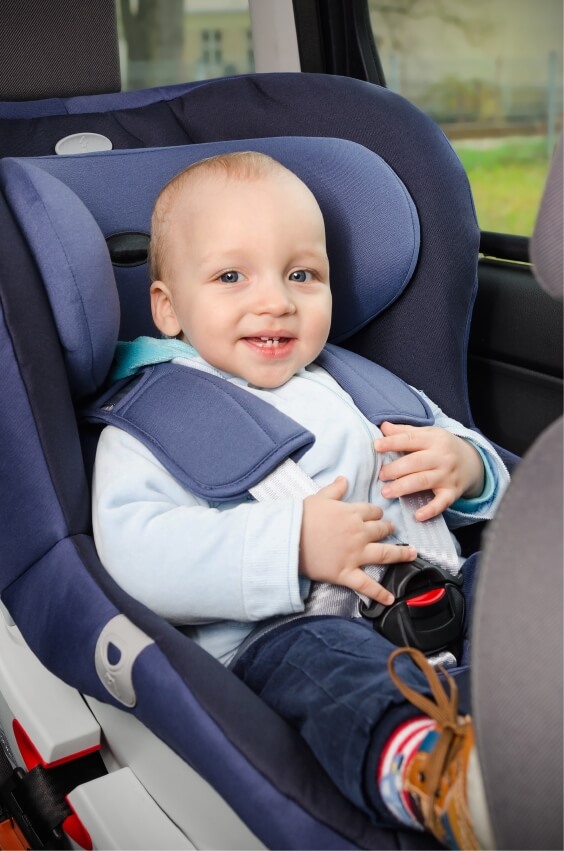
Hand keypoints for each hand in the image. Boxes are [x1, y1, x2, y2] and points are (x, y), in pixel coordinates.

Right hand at [300, 476, 416, 604]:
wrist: (288, 538)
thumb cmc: (301, 517)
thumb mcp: (318, 498)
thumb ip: (334, 489)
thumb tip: (344, 479)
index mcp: (352, 513)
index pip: (372, 511)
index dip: (376, 513)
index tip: (377, 515)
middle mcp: (359, 533)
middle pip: (381, 530)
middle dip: (388, 528)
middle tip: (392, 530)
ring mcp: (355, 554)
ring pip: (385, 554)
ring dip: (401, 554)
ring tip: (412, 553)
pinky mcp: (347, 573)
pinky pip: (367, 585)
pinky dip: (379, 593)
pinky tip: (391, 599)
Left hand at [374, 421, 483, 520]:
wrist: (473, 462)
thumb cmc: (443, 447)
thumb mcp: (428, 434)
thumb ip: (405, 431)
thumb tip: (383, 426)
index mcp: (433, 439)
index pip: (411, 439)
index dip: (393, 442)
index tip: (376, 446)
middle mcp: (441, 457)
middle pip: (416, 462)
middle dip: (396, 469)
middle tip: (380, 475)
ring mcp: (447, 476)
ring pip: (424, 481)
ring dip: (404, 487)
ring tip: (386, 492)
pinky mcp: (452, 492)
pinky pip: (442, 502)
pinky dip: (431, 510)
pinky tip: (417, 516)